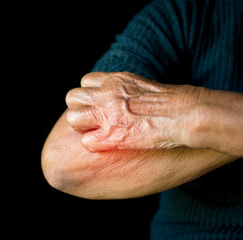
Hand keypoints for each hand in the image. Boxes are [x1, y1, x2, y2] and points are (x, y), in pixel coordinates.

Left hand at [66, 72, 201, 151]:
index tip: (97, 103)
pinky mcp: (112, 136)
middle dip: (79, 108)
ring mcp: (107, 115)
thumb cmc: (170, 101)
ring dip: (80, 126)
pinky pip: (86, 142)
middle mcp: (106, 95)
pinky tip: (107, 145)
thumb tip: (119, 96)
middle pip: (72, 97)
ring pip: (72, 118)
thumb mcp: (142, 84)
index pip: (85, 81)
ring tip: (95, 132)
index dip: (89, 94)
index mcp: (115, 81)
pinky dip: (94, 145)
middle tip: (91, 119)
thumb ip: (123, 88)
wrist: (184, 114)